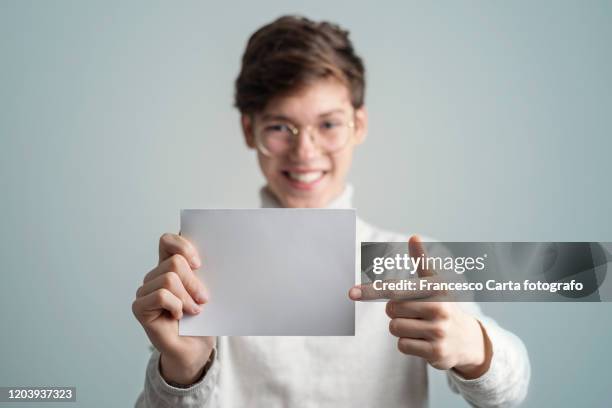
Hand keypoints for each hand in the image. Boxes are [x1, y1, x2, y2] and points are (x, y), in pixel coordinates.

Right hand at [132, 233, 215, 384]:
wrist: (195, 349)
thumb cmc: (202, 320)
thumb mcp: (207, 291)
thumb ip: (201, 273)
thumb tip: (204, 259)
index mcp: (170, 266)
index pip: (168, 240)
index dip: (183, 246)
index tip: (199, 264)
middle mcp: (155, 275)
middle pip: (175, 263)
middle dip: (194, 282)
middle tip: (203, 299)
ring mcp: (145, 291)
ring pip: (169, 279)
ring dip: (187, 298)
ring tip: (193, 311)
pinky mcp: (139, 307)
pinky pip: (161, 295)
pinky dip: (176, 306)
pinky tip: (178, 317)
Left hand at [349, 236, 492, 378]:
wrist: (467, 340)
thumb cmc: (442, 306)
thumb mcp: (435, 284)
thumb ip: (422, 261)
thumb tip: (414, 235)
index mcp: (436, 289)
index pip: (396, 289)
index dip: (371, 291)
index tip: (351, 293)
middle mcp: (439, 308)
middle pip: (391, 310)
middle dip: (396, 312)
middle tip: (414, 313)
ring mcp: (438, 331)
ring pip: (395, 328)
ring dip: (401, 329)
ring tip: (419, 327)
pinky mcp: (435, 352)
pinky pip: (402, 346)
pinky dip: (407, 344)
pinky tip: (423, 342)